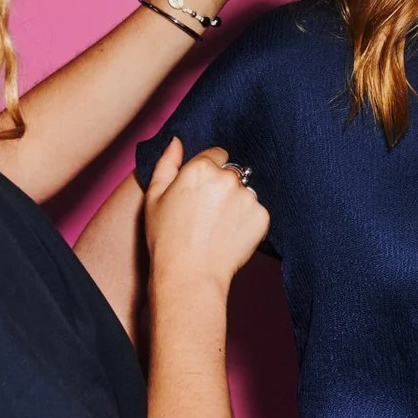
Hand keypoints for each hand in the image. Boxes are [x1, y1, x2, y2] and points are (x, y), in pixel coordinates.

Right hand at [143, 139, 270, 299]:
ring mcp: (248, 197)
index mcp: (201, 168)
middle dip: (223, 187)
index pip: (217, 154)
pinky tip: (230, 236)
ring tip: (218, 227)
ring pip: (245, 192)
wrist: (189, 276)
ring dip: (237, 203)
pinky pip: (256, 212)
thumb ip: (167, 163)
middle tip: (207, 214)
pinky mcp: (262, 217)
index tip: (200, 193)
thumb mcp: (154, 197)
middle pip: (232, 173)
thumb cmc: (166, 238)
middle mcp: (228, 178)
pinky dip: (247, 221)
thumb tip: (177, 141)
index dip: (208, 173)